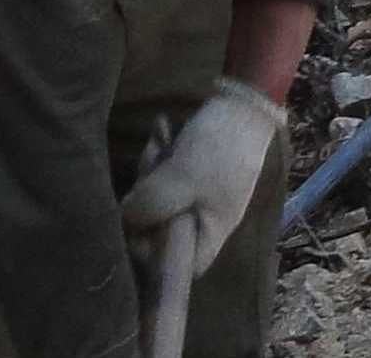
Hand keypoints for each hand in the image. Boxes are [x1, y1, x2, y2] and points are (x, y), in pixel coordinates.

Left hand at [120, 77, 279, 267]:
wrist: (246, 102)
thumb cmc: (218, 149)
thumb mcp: (180, 179)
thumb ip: (148, 206)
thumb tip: (124, 219)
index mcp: (212, 232)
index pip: (181, 267)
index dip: (154, 256)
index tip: (138, 227)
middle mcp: (207, 219)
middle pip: (164, 230)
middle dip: (147, 202)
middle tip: (148, 170)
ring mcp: (202, 196)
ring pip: (163, 201)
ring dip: (151, 175)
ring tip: (157, 144)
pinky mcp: (197, 173)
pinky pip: (170, 179)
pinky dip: (161, 161)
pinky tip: (160, 135)